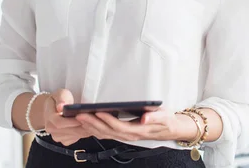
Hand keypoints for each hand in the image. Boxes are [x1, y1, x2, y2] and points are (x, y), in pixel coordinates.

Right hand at [43, 89, 90, 145]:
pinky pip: (76, 139)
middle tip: (95, 119)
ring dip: (86, 129)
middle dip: (83, 125)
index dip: (72, 121)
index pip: (59, 123)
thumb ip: (61, 99)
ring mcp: (57, 137)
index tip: (83, 116)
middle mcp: (51, 129)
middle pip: (70, 131)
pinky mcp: (64, 141)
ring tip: (95, 121)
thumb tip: (61, 107)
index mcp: (49, 117)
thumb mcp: (60, 93)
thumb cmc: (58, 99)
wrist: (53, 108)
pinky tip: (89, 125)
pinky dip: (84, 132)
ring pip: (75, 136)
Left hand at [75, 107, 193, 142]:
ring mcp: (125, 136)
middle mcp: (129, 135)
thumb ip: (154, 117)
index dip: (107, 120)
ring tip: (79, 118)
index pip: (119, 126)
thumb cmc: (166, 120)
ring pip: (104, 134)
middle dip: (93, 123)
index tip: (97, 112)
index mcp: (138, 130)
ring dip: (91, 127)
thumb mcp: (164, 116)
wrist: (169, 129)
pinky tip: (87, 124)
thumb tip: (145, 118)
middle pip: (108, 131)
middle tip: (80, 114)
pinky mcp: (122, 135)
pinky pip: (106, 134)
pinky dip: (95, 129)